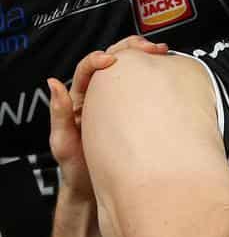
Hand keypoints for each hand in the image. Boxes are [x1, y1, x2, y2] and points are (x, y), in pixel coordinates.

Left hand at [49, 36, 168, 198]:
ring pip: (129, 70)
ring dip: (143, 57)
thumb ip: (59, 112)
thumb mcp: (62, 141)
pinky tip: (165, 72)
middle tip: (147, 48)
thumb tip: (54, 83)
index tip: (112, 60)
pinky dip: (153, 76)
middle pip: (112, 60)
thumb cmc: (76, 168)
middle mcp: (99, 97)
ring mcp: (118, 102)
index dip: (99, 59)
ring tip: (161, 53)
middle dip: (129, 48)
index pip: (88, 69)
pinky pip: (143, 88)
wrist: (95, 188)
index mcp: (80, 100)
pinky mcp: (135, 111)